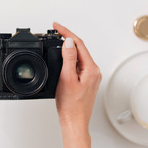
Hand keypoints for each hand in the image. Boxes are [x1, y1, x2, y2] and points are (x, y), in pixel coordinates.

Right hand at [53, 22, 100, 147]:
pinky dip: (68, 58)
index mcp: (91, 69)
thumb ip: (68, 59)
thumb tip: (68, 42)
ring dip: (67, 48)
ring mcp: (89, 76)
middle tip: (55, 30)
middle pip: (79, 48)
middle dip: (67, 38)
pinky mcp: (85, 81)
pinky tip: (61, 58)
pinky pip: (77, 64)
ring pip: (78, 56)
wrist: (74, 121)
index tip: (56, 26)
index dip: (66, 32)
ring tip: (56, 41)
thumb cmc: (71, 105)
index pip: (78, 44)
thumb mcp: (67, 79)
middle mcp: (93, 71)